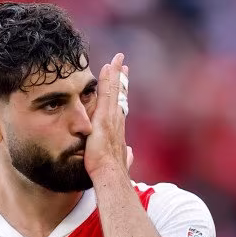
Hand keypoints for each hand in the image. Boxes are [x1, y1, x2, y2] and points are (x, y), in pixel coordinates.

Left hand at [85, 53, 129, 178]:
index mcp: (118, 132)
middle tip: (123, 66)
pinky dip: (108, 79)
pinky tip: (107, 66)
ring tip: (117, 60)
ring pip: (115, 91)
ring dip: (116, 74)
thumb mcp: (120, 162)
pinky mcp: (104, 117)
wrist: (110, 176)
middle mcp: (118, 122)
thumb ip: (126, 157)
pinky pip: (107, 93)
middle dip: (122, 81)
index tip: (123, 85)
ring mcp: (112, 118)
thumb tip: (131, 153)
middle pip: (120, 97)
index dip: (122, 97)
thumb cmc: (113, 174)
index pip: (120, 110)